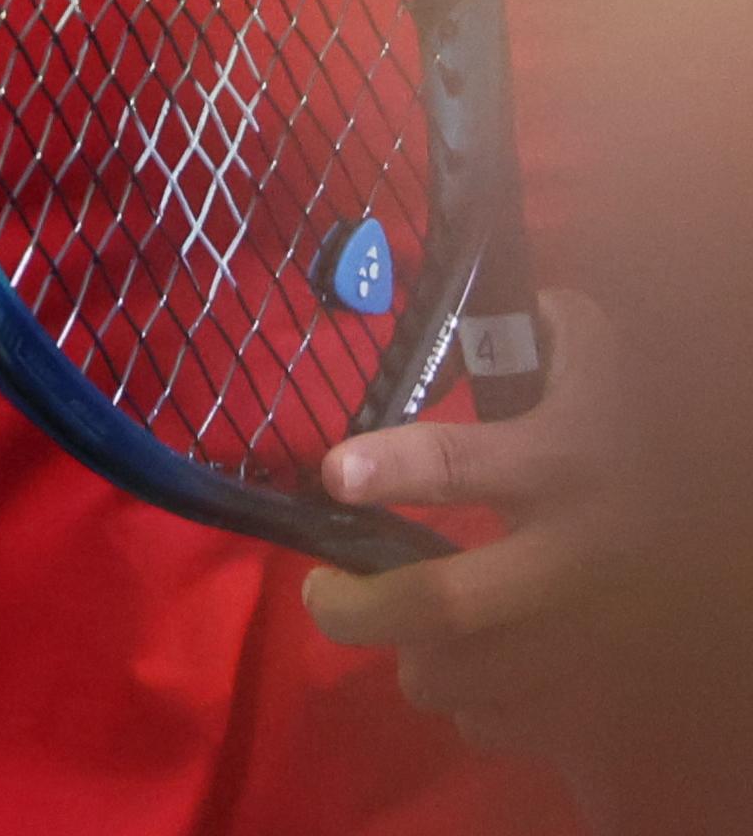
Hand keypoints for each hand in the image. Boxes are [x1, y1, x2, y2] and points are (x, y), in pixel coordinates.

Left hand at [303, 291, 632, 798]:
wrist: (731, 519)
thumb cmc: (650, 431)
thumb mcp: (602, 363)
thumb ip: (543, 330)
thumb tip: (495, 305)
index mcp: (558, 465)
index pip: (458, 463)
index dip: (390, 467)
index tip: (333, 474)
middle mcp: (568, 559)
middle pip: (443, 606)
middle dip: (358, 609)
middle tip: (321, 593)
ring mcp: (586, 640)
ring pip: (464, 679)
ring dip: (418, 661)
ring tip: (404, 635)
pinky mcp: (604, 699)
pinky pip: (509, 727)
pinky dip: (477, 709)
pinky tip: (480, 673)